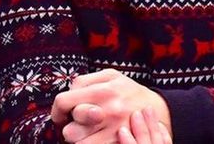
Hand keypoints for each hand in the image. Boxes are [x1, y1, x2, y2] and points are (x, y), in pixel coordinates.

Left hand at [51, 69, 171, 142]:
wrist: (157, 111)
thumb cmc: (129, 92)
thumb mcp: (110, 76)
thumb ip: (85, 81)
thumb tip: (68, 91)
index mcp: (102, 91)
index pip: (63, 102)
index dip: (57, 111)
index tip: (60, 115)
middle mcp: (107, 112)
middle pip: (69, 129)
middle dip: (70, 127)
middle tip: (77, 124)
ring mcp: (114, 131)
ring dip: (79, 139)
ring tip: (87, 132)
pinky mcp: (119, 142)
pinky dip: (89, 143)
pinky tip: (95, 138)